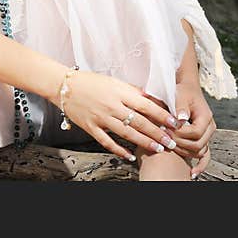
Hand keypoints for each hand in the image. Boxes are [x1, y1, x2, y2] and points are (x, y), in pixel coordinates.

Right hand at [58, 71, 177, 161]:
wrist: (64, 86)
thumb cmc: (90, 81)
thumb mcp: (114, 81)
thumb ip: (132, 91)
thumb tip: (151, 99)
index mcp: (119, 92)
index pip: (145, 105)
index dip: (161, 115)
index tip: (173, 123)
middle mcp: (112, 106)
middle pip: (139, 122)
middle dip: (158, 133)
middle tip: (171, 142)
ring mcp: (101, 118)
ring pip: (127, 134)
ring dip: (144, 142)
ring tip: (158, 149)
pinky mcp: (91, 128)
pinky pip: (107, 142)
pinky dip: (120, 150)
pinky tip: (131, 155)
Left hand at [167, 80, 215, 177]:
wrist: (186, 89)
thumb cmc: (183, 91)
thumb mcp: (181, 95)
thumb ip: (180, 106)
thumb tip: (180, 118)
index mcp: (206, 117)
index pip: (195, 132)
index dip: (180, 134)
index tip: (166, 129)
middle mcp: (209, 127)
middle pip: (197, 144)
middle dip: (179, 143)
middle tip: (165, 138)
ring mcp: (206, 135)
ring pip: (199, 151)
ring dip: (184, 151)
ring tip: (169, 147)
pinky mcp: (202, 139)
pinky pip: (205, 156)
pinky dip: (200, 165)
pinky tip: (192, 172)